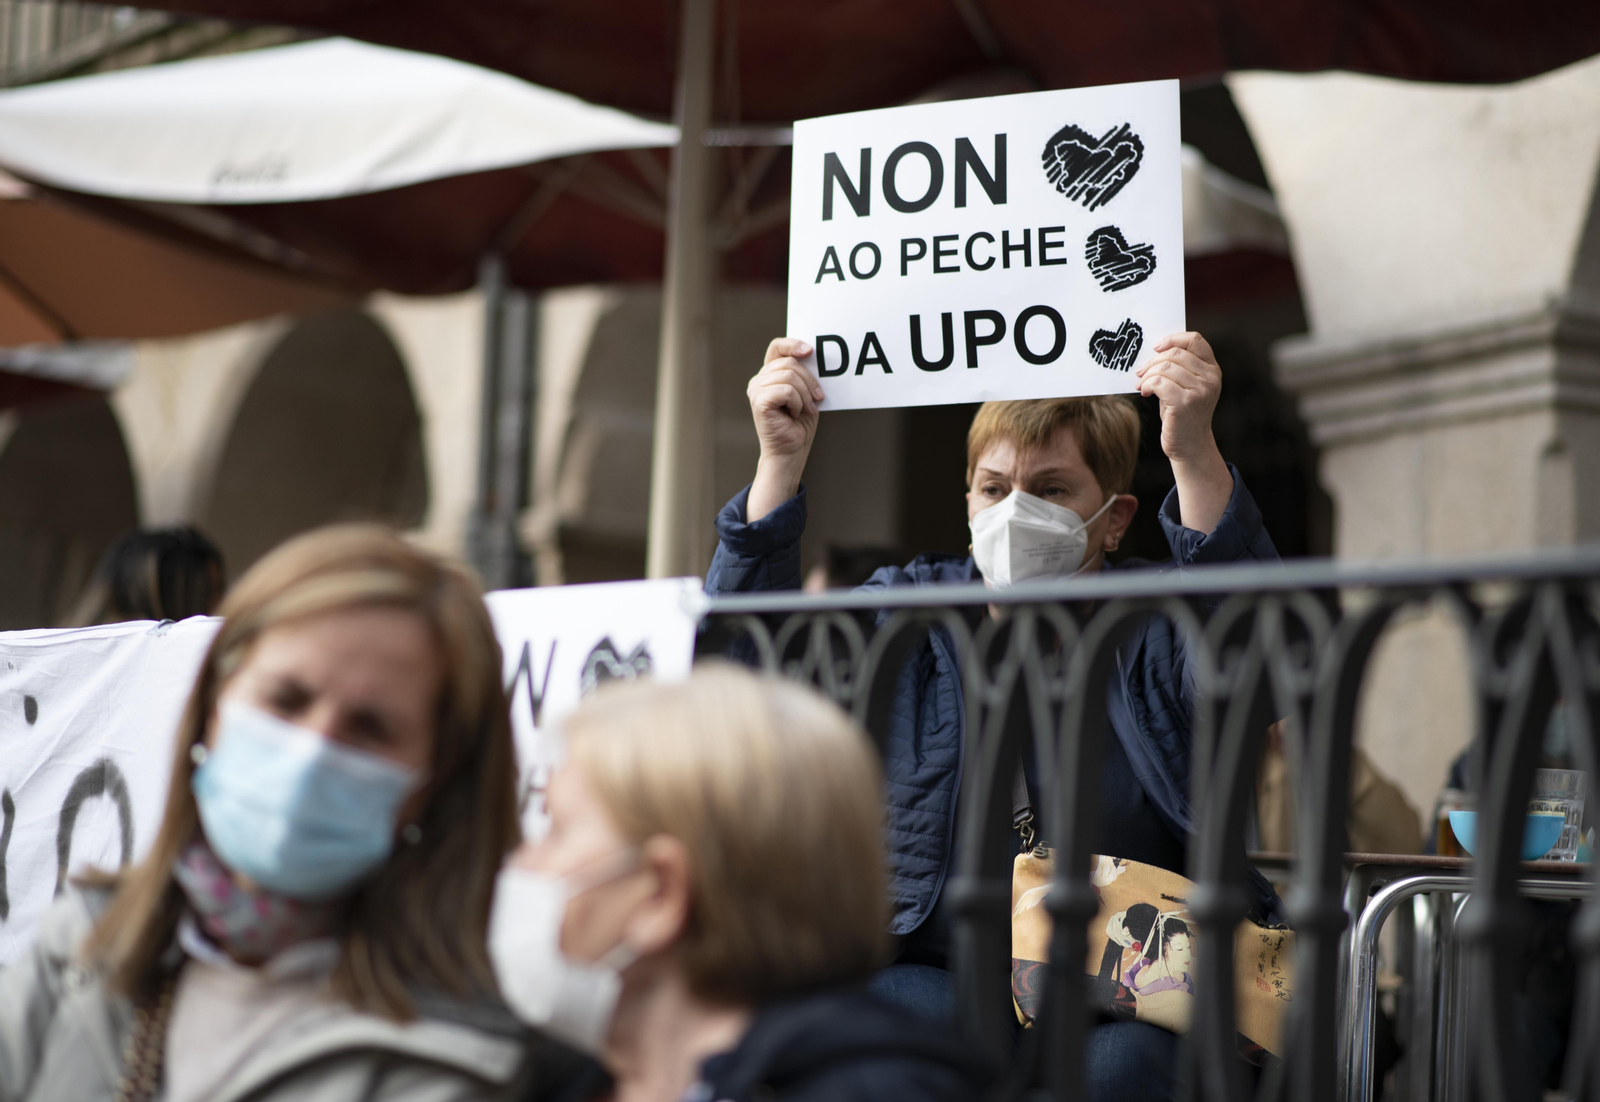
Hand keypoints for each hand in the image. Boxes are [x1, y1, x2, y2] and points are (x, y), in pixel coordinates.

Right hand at [748, 338, 821, 461]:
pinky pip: (787, 390)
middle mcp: (759, 380)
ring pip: (790, 376)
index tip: (810, 351)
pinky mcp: (759, 401)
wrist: (791, 451)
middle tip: (818, 398)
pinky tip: (794, 414)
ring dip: (805, 395)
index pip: (777, 347)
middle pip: (789, 362)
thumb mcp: (806, 393)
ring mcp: (756, 390)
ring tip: (805, 410)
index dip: (793, 344)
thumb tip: (813, 356)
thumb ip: (804, 375)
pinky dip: (797, 403)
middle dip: (810, 381)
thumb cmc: (799, 425)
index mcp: (769, 375)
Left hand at [1138, 332, 1232, 533]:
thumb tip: (1152, 352)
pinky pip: (1159, 382)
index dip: (1173, 338)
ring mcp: (1200, 391)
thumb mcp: (1186, 386)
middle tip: (1140, 372)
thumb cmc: (1182, 414)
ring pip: (1165, 368)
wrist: (1189, 445)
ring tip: (1142, 384)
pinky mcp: (1185, 403)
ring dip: (1147, 374)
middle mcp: (1210, 378)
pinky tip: (1145, 392)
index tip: (1156, 347)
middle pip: (1175, 354)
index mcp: (1212, 369)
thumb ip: (1178, 368)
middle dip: (1152, 361)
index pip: (1195, 340)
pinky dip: (1147, 384)